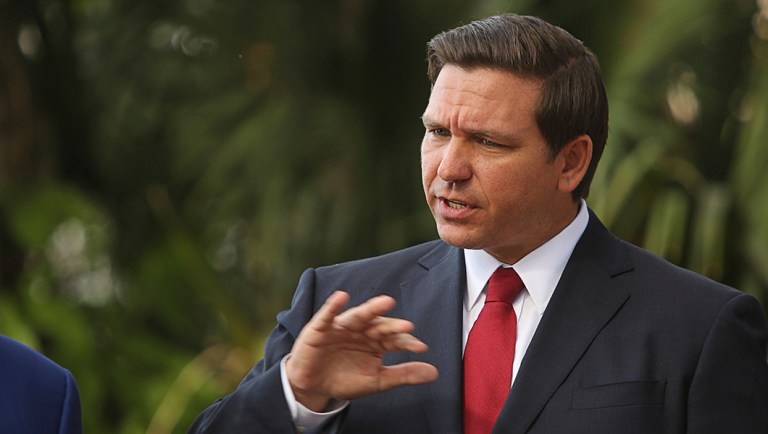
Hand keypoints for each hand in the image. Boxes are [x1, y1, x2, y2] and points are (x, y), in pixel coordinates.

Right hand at [285, 291, 438, 411]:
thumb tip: (434, 373)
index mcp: (377, 342)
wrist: (314, 386)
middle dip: (392, 325)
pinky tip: (341, 297)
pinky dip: (334, 306)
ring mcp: (343, 326)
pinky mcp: (321, 327)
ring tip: (386, 302)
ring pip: (359, 315)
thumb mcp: (376, 381)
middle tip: (407, 326)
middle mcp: (363, 330)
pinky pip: (328, 314)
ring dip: (371, 309)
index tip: (420, 347)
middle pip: (380, 325)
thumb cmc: (345, 379)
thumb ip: (403, 375)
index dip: (407, 343)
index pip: (395, 340)